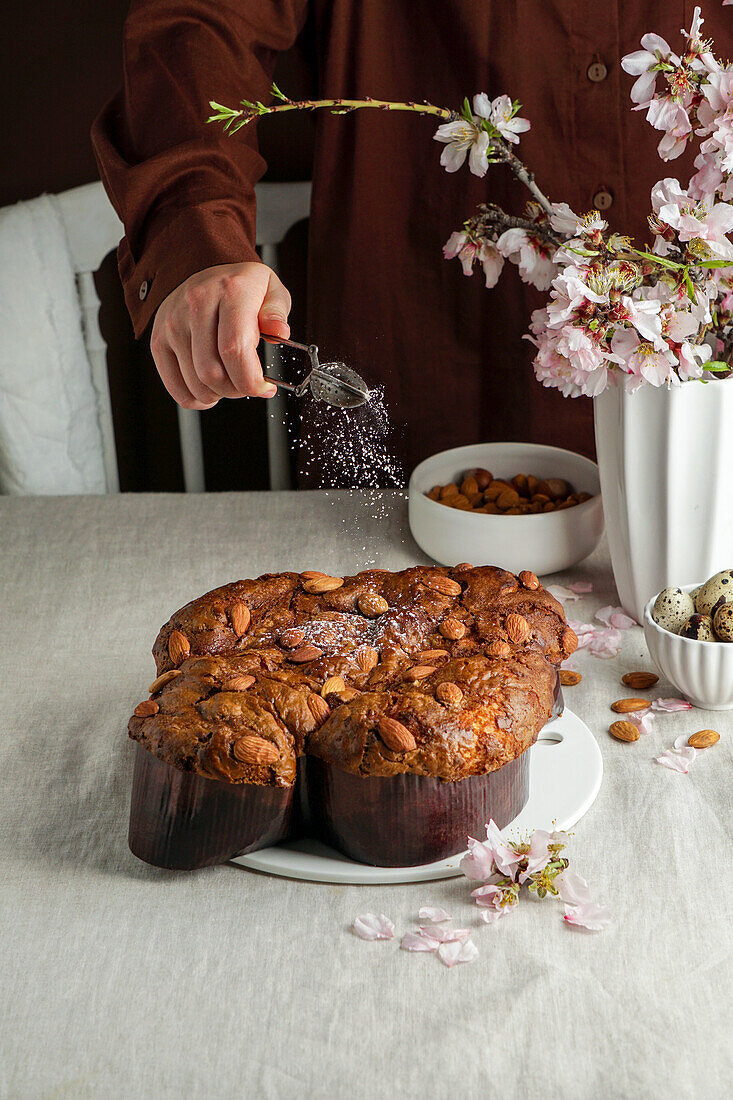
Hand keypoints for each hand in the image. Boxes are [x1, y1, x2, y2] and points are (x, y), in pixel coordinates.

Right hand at [150, 261, 290, 408]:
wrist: (203, 269)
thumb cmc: (241, 287)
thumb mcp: (270, 289)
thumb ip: (277, 312)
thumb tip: (279, 332)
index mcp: (230, 292)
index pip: (235, 349)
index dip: (251, 380)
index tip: (264, 387)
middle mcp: (196, 305)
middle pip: (213, 372)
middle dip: (236, 390)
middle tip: (247, 385)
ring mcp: (173, 324)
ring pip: (195, 383)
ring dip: (218, 395)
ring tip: (229, 383)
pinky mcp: (159, 340)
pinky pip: (176, 387)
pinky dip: (196, 399)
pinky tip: (209, 390)